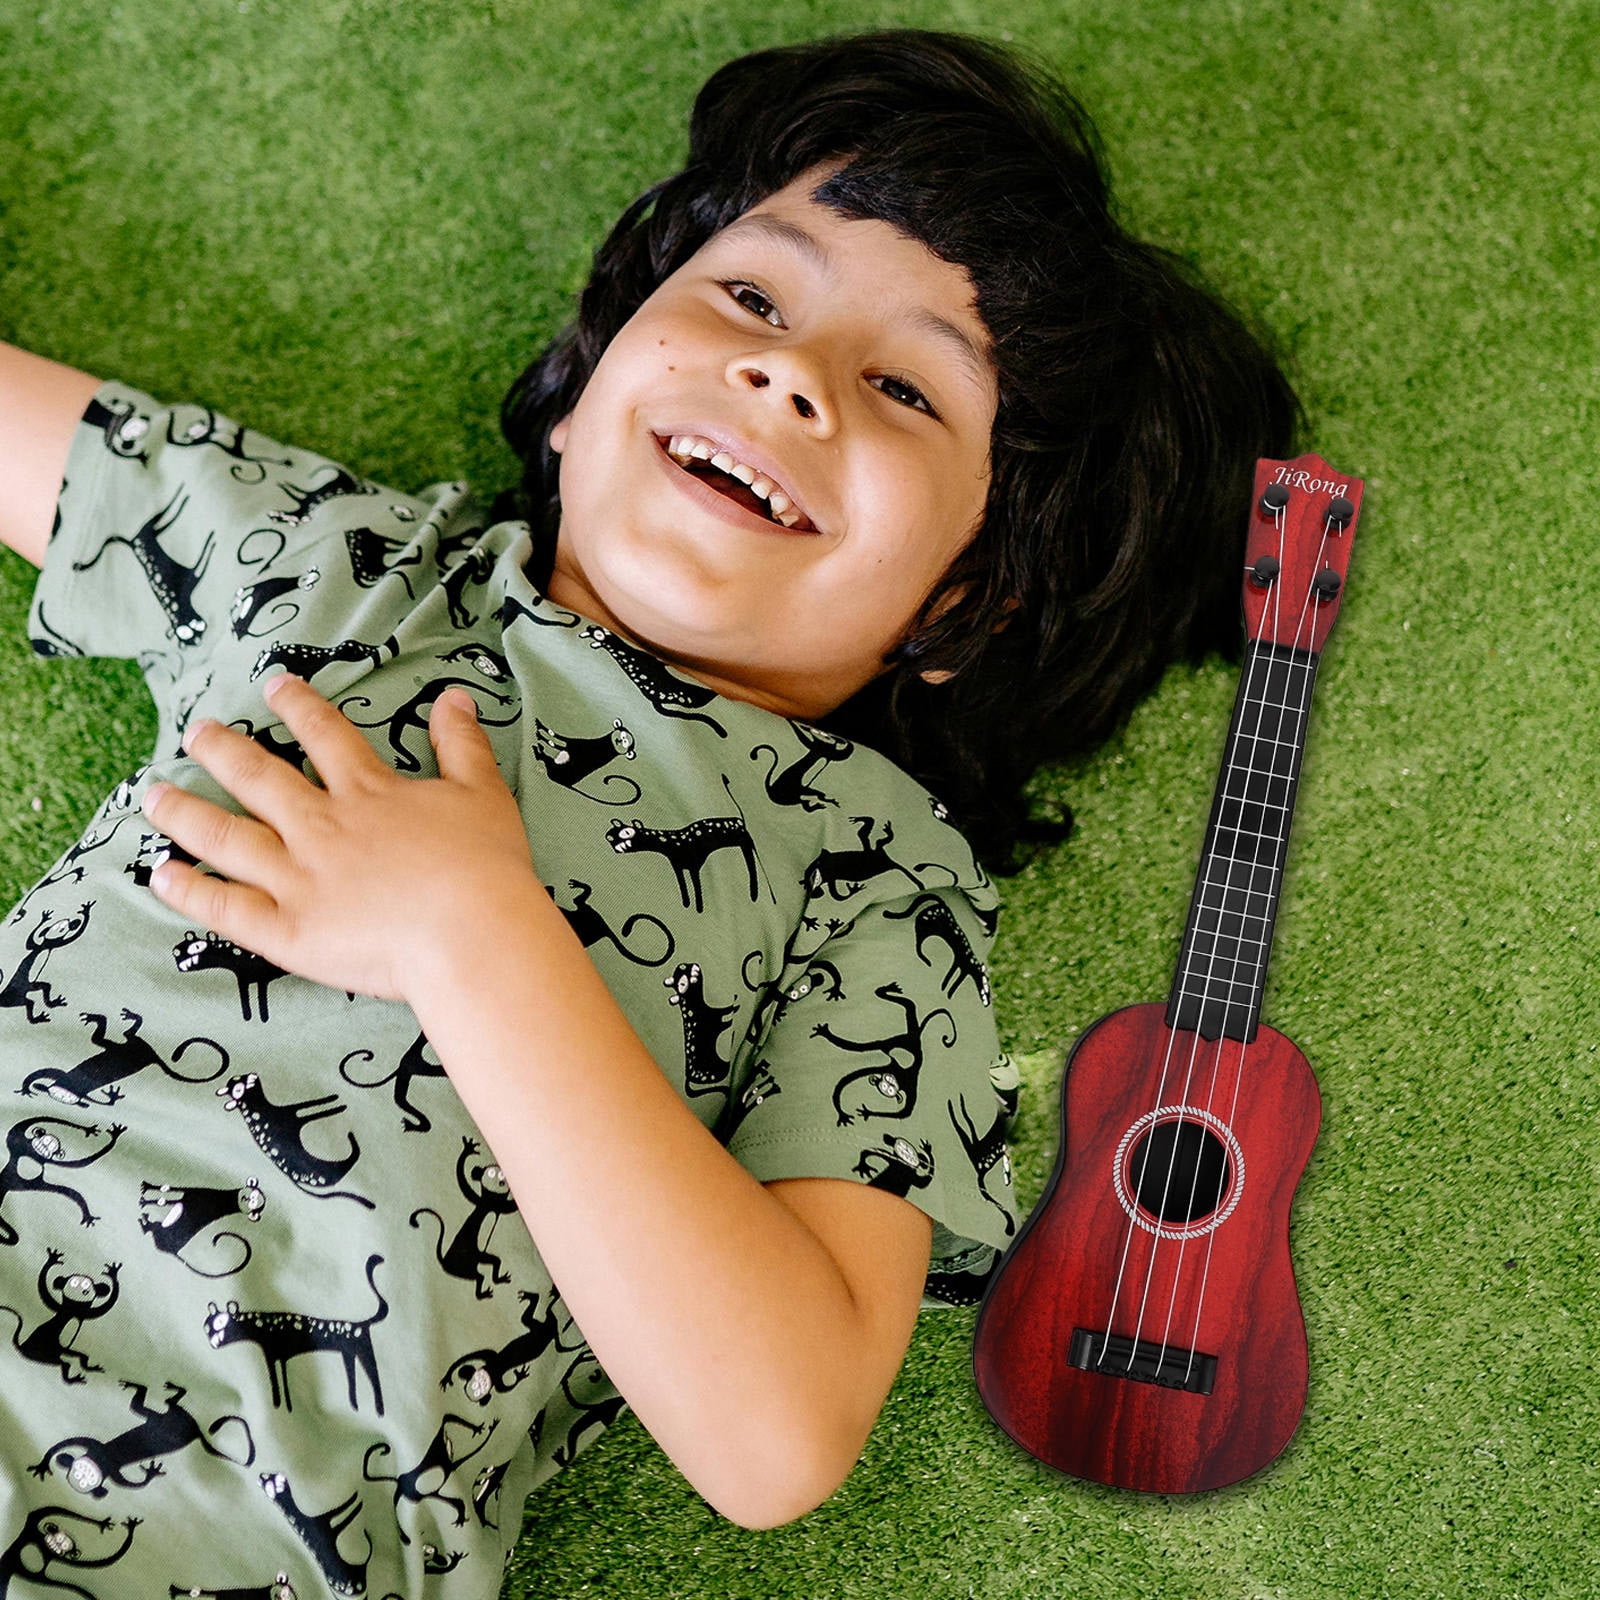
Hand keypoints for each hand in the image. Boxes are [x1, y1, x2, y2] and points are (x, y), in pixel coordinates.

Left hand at [141, 673, 538, 1002]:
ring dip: (185, 813)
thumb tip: (453, 697)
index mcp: (368, 793)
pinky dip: (190, 891)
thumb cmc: (486, 867)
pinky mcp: (288, 931)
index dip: (299, 706)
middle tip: (195, 731)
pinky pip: (227, 908)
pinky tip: (161, 875)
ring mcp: (298, 879)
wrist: (471, 934)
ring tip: (153, 795)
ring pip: (226, 837)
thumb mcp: (483, 793)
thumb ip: (462, 745)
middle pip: (259, 779)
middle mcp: (321, 828)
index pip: (325, 736)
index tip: (274, 684)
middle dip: (222, 750)